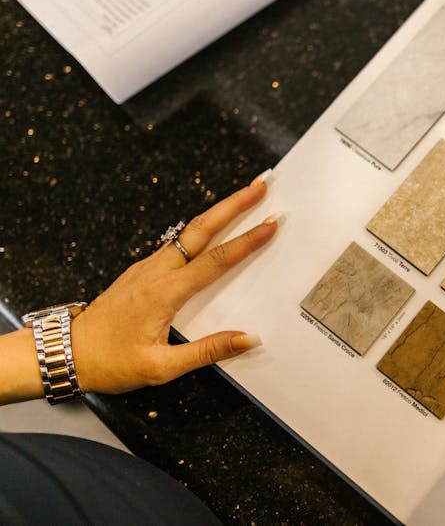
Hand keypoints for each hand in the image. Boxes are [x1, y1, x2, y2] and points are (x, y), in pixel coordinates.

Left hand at [69, 172, 278, 394]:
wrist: (65, 353)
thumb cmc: (109, 362)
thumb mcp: (160, 367)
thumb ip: (207, 351)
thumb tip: (246, 339)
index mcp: (164, 293)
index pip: (216, 260)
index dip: (247, 241)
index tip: (271, 223)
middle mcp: (156, 272)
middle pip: (202, 228)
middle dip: (235, 203)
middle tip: (260, 185)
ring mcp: (147, 267)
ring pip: (189, 231)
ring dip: (219, 211)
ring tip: (244, 198)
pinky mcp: (142, 271)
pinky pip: (177, 243)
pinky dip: (201, 228)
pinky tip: (212, 228)